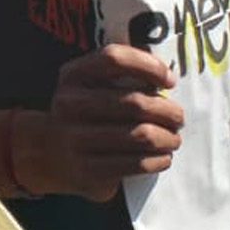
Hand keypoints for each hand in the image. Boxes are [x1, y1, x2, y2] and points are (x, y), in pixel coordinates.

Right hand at [18, 44, 183, 201]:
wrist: (52, 153)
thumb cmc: (87, 113)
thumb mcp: (91, 85)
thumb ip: (122, 72)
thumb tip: (163, 71)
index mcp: (72, 75)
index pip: (114, 59)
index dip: (148, 66)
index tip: (169, 80)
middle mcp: (69, 103)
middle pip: (135, 102)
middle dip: (168, 111)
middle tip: (178, 117)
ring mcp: (76, 138)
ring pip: (141, 135)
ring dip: (168, 138)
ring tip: (173, 138)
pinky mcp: (89, 169)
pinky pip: (138, 163)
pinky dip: (160, 159)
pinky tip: (162, 156)